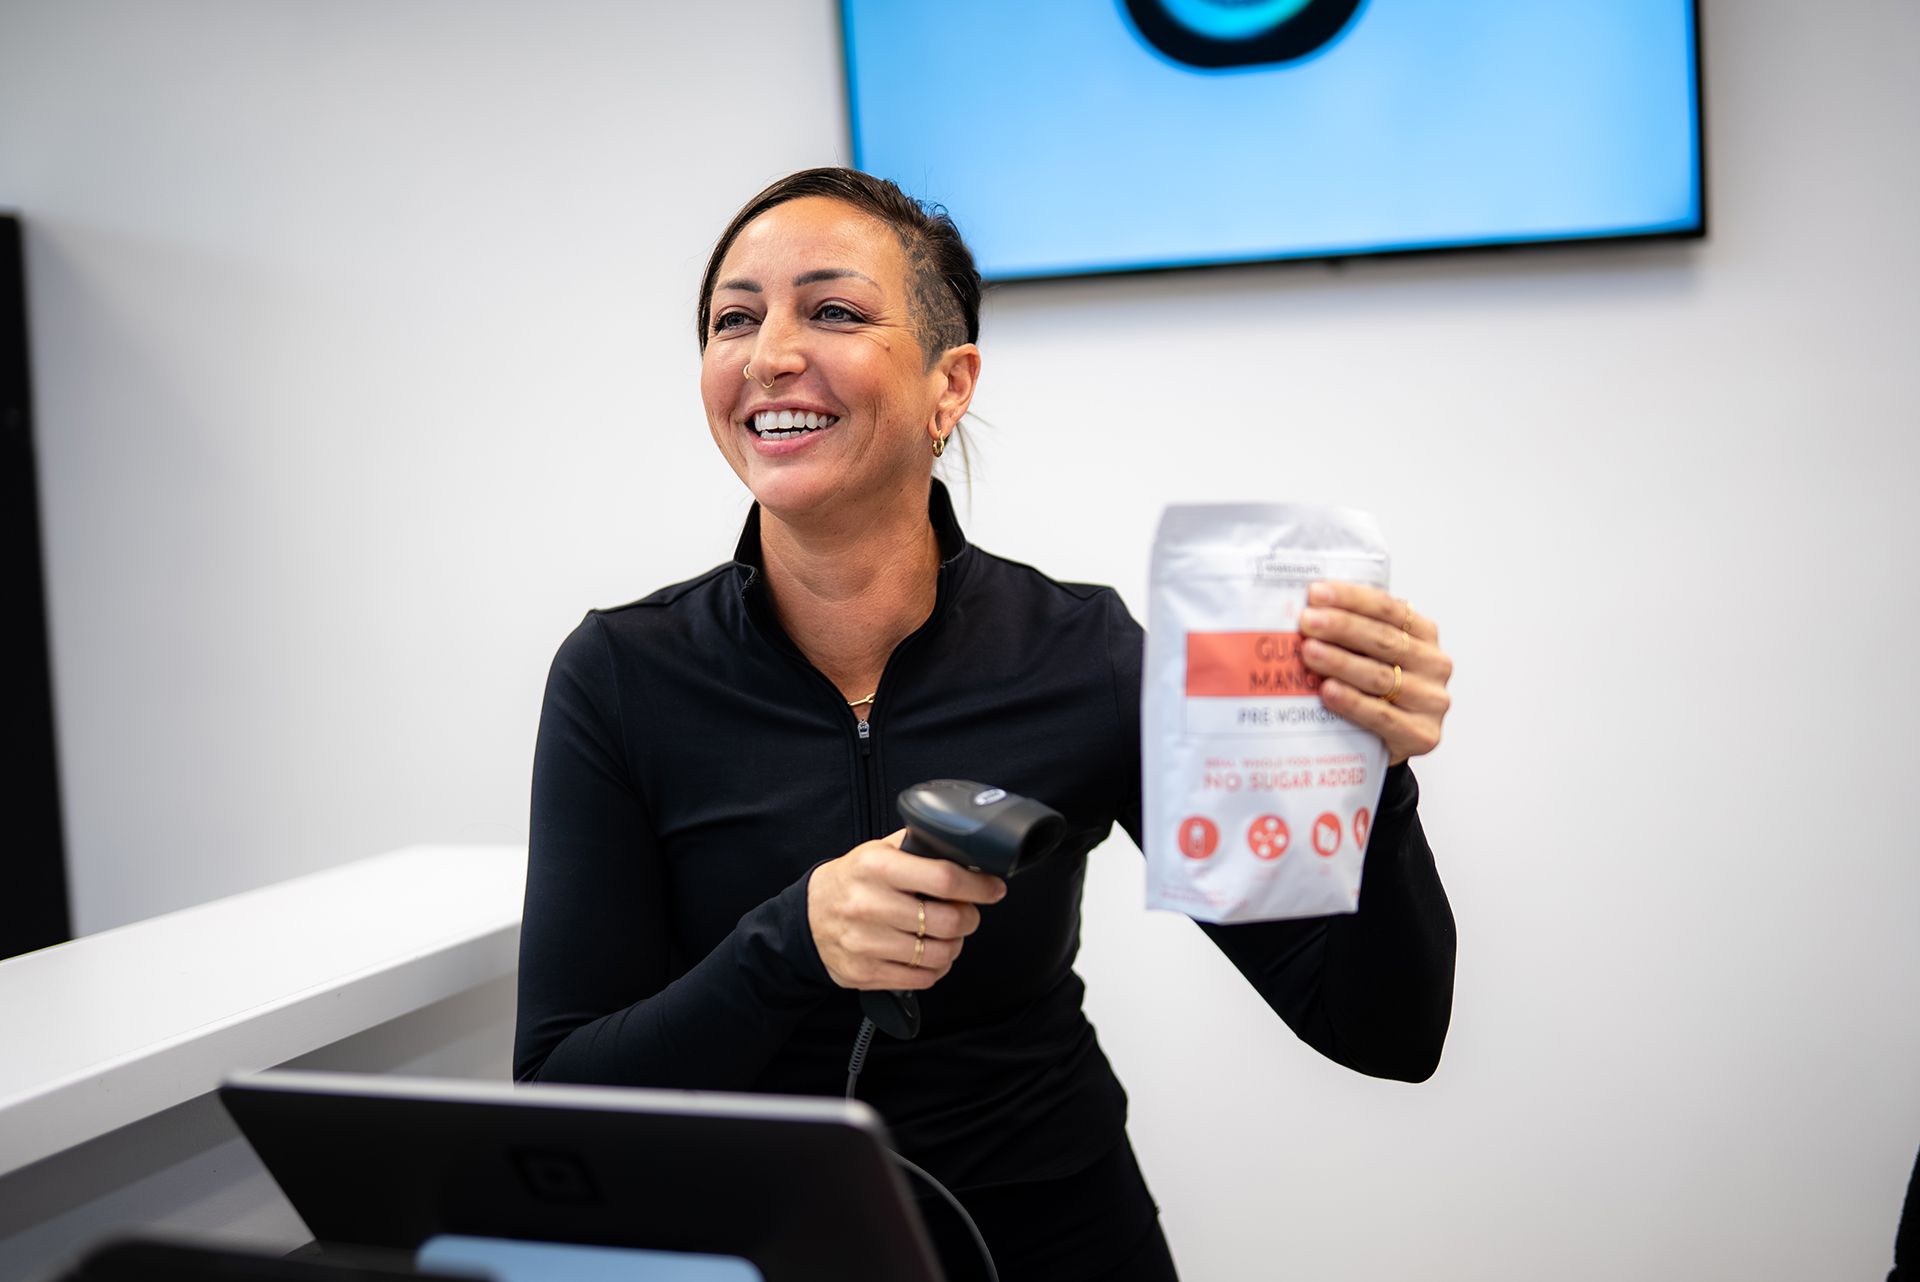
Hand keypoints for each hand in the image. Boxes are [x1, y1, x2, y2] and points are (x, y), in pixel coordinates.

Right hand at [806, 829, 1006, 990]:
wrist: (807, 917)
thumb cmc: (853, 881)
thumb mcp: (878, 851)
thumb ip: (918, 848)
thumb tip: (967, 852)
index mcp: (876, 867)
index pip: (944, 879)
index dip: (978, 886)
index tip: (993, 889)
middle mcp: (869, 904)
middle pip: (947, 921)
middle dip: (969, 918)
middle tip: (966, 913)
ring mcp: (865, 942)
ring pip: (938, 954)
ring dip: (954, 945)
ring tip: (948, 935)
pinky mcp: (863, 972)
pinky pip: (920, 978)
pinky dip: (935, 968)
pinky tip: (929, 954)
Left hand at [1298, 581, 1452, 765]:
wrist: (1389, 745)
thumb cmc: (1374, 691)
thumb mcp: (1371, 655)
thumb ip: (1353, 633)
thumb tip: (1308, 610)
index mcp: (1423, 634)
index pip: (1387, 609)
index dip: (1351, 599)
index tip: (1316, 594)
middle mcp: (1434, 664)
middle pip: (1383, 640)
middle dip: (1341, 628)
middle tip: (1307, 622)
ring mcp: (1431, 700)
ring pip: (1380, 676)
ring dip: (1341, 662)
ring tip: (1309, 652)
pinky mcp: (1422, 734)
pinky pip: (1382, 716)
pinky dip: (1352, 702)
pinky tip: (1328, 691)